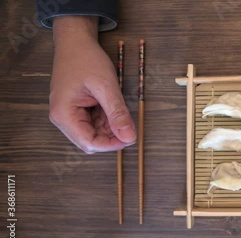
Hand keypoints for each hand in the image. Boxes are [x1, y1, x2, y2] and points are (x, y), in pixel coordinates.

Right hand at [49, 16, 135, 153]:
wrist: (75, 41)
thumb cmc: (86, 59)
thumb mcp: (106, 86)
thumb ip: (117, 113)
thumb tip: (129, 137)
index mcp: (64, 114)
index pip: (89, 143)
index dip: (112, 145)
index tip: (130, 138)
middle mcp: (63, 118)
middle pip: (91, 141)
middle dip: (111, 135)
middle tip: (127, 120)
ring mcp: (69, 114)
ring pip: (94, 132)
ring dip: (109, 125)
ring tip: (115, 104)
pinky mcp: (76, 110)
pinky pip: (94, 122)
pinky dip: (106, 118)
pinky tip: (110, 103)